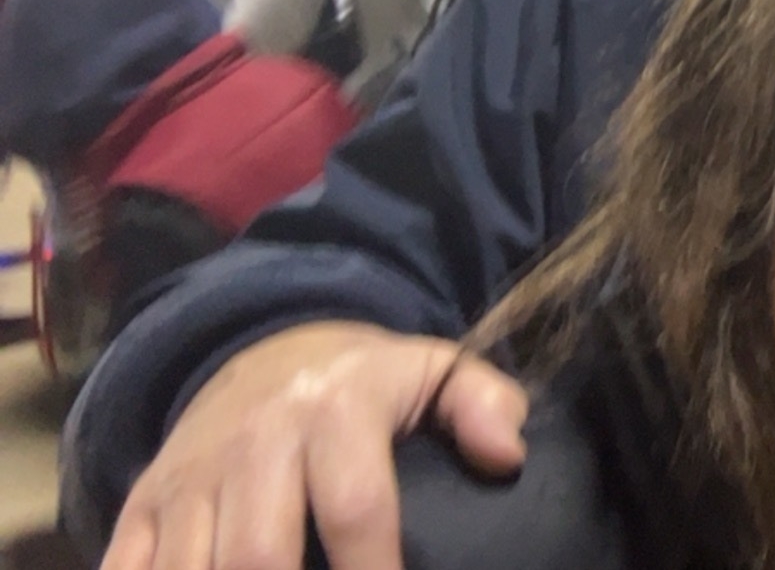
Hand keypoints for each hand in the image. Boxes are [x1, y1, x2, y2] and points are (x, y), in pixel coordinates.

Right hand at [100, 321, 528, 569]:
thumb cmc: (368, 384)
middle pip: (257, 557)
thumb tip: (508, 456)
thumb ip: (486, 405)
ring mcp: (191, 476)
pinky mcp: (143, 503)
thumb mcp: (437, 371)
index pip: (357, 507)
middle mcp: (254, 441)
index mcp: (337, 410)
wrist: (267, 348)